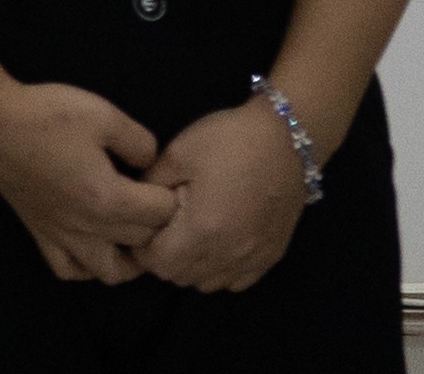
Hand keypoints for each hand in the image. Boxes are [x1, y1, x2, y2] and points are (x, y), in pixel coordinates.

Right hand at [0, 76, 181, 283]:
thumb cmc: (48, 114)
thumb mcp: (104, 114)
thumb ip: (141, 142)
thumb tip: (152, 163)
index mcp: (108, 197)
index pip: (161, 213)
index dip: (173, 195)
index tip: (170, 179)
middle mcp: (88, 226)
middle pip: (142, 241)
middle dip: (159, 223)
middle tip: (158, 198)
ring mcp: (62, 235)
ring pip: (110, 272)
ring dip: (131, 259)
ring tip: (134, 232)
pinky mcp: (40, 233)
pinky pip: (69, 270)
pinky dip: (86, 266)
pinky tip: (93, 244)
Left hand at [137, 98, 309, 292]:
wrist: (286, 139)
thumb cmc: (229, 141)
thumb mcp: (179, 153)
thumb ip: (150, 185)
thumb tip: (136, 204)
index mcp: (202, 230)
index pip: (156, 263)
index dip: (142, 247)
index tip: (144, 225)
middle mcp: (228, 254)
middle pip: (179, 277)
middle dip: (164, 257)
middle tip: (164, 226)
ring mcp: (252, 259)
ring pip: (207, 284)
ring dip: (191, 266)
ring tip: (191, 233)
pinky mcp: (271, 257)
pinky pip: (235, 281)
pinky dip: (220, 270)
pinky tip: (219, 242)